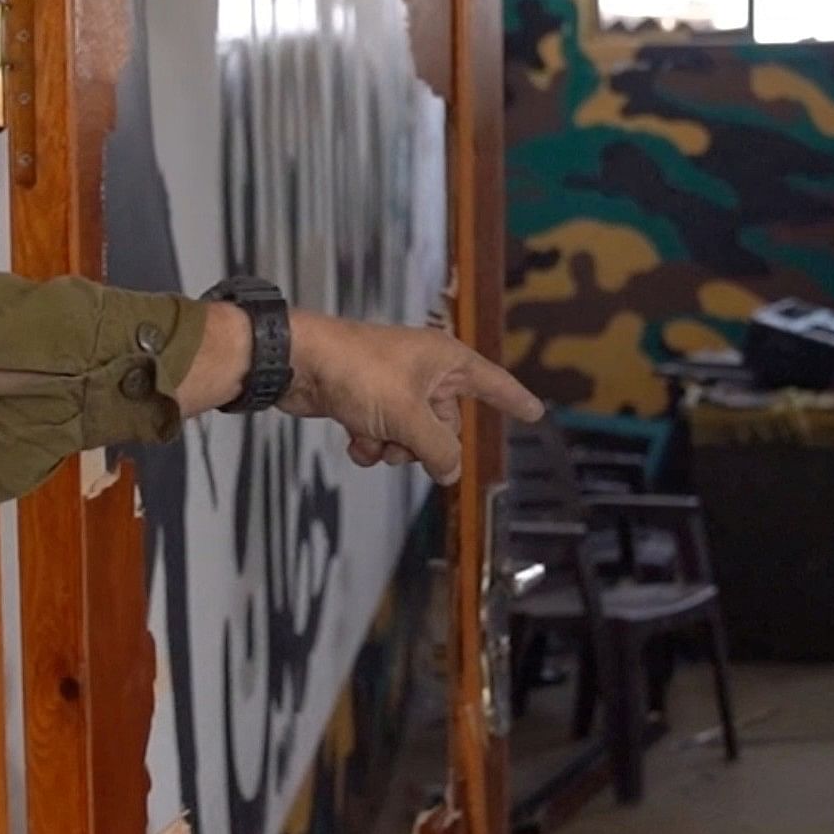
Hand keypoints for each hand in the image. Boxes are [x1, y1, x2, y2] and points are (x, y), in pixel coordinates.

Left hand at [281, 312, 543, 482]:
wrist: (298, 362)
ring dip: (394, 447)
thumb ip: (438, 449)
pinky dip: (371, 442)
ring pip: (413, 436)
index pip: (492, 383)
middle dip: (426, 443)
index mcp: (446, 361)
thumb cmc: (358, 373)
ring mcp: (395, 387)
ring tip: (372, 437)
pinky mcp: (367, 400)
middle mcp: (425, 371)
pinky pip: (384, 435)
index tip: (535, 413)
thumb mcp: (408, 416)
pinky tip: (353, 437)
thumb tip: (452, 472)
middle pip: (447, 424)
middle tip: (403, 441)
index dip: (514, 400)